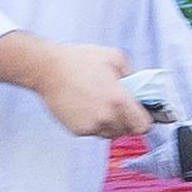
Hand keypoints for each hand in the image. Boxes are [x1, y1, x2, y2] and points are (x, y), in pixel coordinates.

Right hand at [33, 44, 153, 139]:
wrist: (48, 69)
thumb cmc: (78, 61)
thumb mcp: (114, 57)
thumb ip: (132, 74)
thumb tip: (140, 86)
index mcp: (119, 100)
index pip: (143, 126)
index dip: (143, 120)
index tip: (139, 114)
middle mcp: (107, 116)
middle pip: (127, 131)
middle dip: (125, 120)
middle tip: (116, 104)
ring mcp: (91, 126)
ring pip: (110, 133)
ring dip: (109, 123)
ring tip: (99, 104)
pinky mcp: (78, 130)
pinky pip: (93, 132)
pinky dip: (93, 123)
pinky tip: (85, 107)